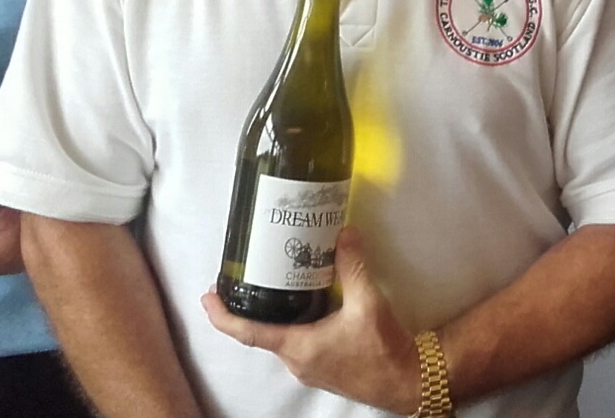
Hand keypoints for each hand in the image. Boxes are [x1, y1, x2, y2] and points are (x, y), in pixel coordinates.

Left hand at [202, 227, 420, 412]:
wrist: (407, 381)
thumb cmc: (382, 348)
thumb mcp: (368, 303)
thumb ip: (352, 266)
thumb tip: (344, 233)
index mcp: (298, 347)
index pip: (248, 333)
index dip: (222, 316)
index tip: (206, 297)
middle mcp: (297, 361)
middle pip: (261, 334)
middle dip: (246, 310)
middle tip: (238, 282)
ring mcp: (310, 367)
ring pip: (280, 338)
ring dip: (270, 316)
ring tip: (270, 287)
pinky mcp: (323, 367)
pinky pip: (297, 343)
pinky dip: (290, 324)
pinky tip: (303, 305)